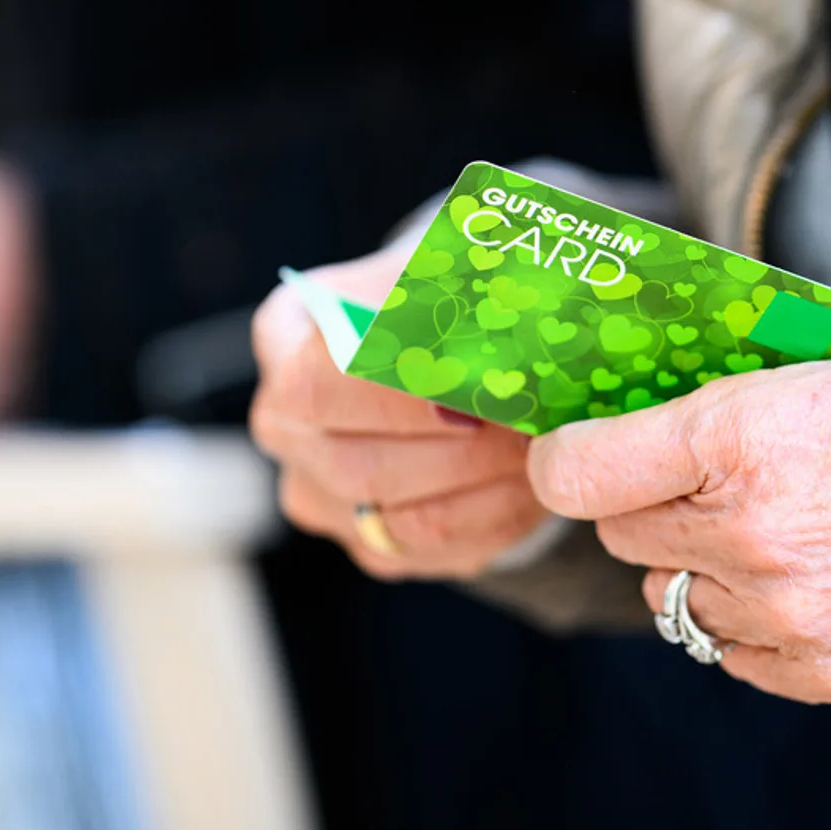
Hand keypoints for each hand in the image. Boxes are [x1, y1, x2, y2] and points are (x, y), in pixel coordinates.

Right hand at [249, 245, 550, 579]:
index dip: (398, 397)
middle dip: (462, 450)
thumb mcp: (447, 277)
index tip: (474, 390)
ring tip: (546, 451)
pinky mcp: (370, 546)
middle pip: (357, 466)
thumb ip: (465, 297)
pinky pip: (437, 552)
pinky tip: (533, 483)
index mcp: (285, 337)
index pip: (319, 385)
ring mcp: (320, 494)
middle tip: (534, 426)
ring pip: (402, 521)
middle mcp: (284, 425)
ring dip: (488, 489)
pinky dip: (497, 520)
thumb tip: (511, 331)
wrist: (455, 354)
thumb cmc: (446, 304)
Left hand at [527, 331, 830, 704]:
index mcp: (739, 440)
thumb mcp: (812, 363)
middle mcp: (749, 538)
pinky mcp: (822, 669)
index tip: (576, 456)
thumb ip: (713, 403)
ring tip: (773, 534)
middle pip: (627, 539)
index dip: (571, 460)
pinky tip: (805, 582)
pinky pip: (733, 653)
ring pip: (675, 603)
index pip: (581, 473)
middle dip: (658, 510)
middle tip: (714, 486)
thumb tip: (632, 420)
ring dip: (703, 571)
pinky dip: (752, 624)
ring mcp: (785, 614)